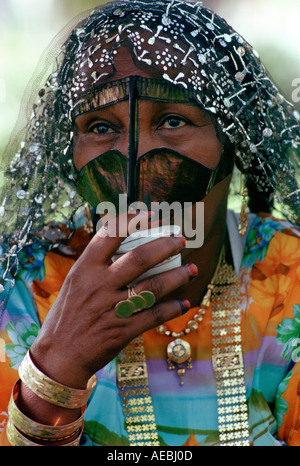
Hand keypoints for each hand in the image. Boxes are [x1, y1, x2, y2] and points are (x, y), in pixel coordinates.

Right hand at [30, 213, 196, 388]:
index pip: (110, 234)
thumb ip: (96, 264)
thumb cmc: (68, 314)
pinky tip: (184, 302)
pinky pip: (155, 316)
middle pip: (140, 258)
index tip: (151, 214)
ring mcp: (112, 308)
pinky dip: (173, 308)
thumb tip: (122, 242)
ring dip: (177, 276)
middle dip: (166, 245)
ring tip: (192, 269)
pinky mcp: (123, 330)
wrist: (59, 355)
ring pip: (153, 287)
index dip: (133, 220)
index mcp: (84, 269)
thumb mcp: (74, 282)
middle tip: (180, 240)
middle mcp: (99, 285)